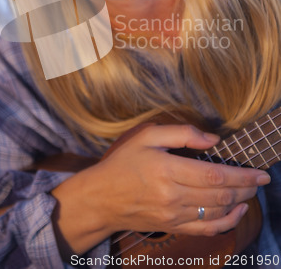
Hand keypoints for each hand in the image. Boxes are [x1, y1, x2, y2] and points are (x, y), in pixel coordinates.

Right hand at [92, 124, 269, 236]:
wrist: (102, 198)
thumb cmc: (123, 163)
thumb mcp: (147, 137)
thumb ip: (181, 133)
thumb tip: (213, 140)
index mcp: (168, 170)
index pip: (215, 174)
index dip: (242, 174)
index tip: (259, 172)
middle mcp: (173, 196)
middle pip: (221, 194)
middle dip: (246, 187)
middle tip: (261, 179)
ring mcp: (173, 215)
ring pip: (217, 211)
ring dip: (240, 202)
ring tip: (251, 191)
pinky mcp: (172, 226)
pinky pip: (206, 229)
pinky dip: (226, 223)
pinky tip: (237, 212)